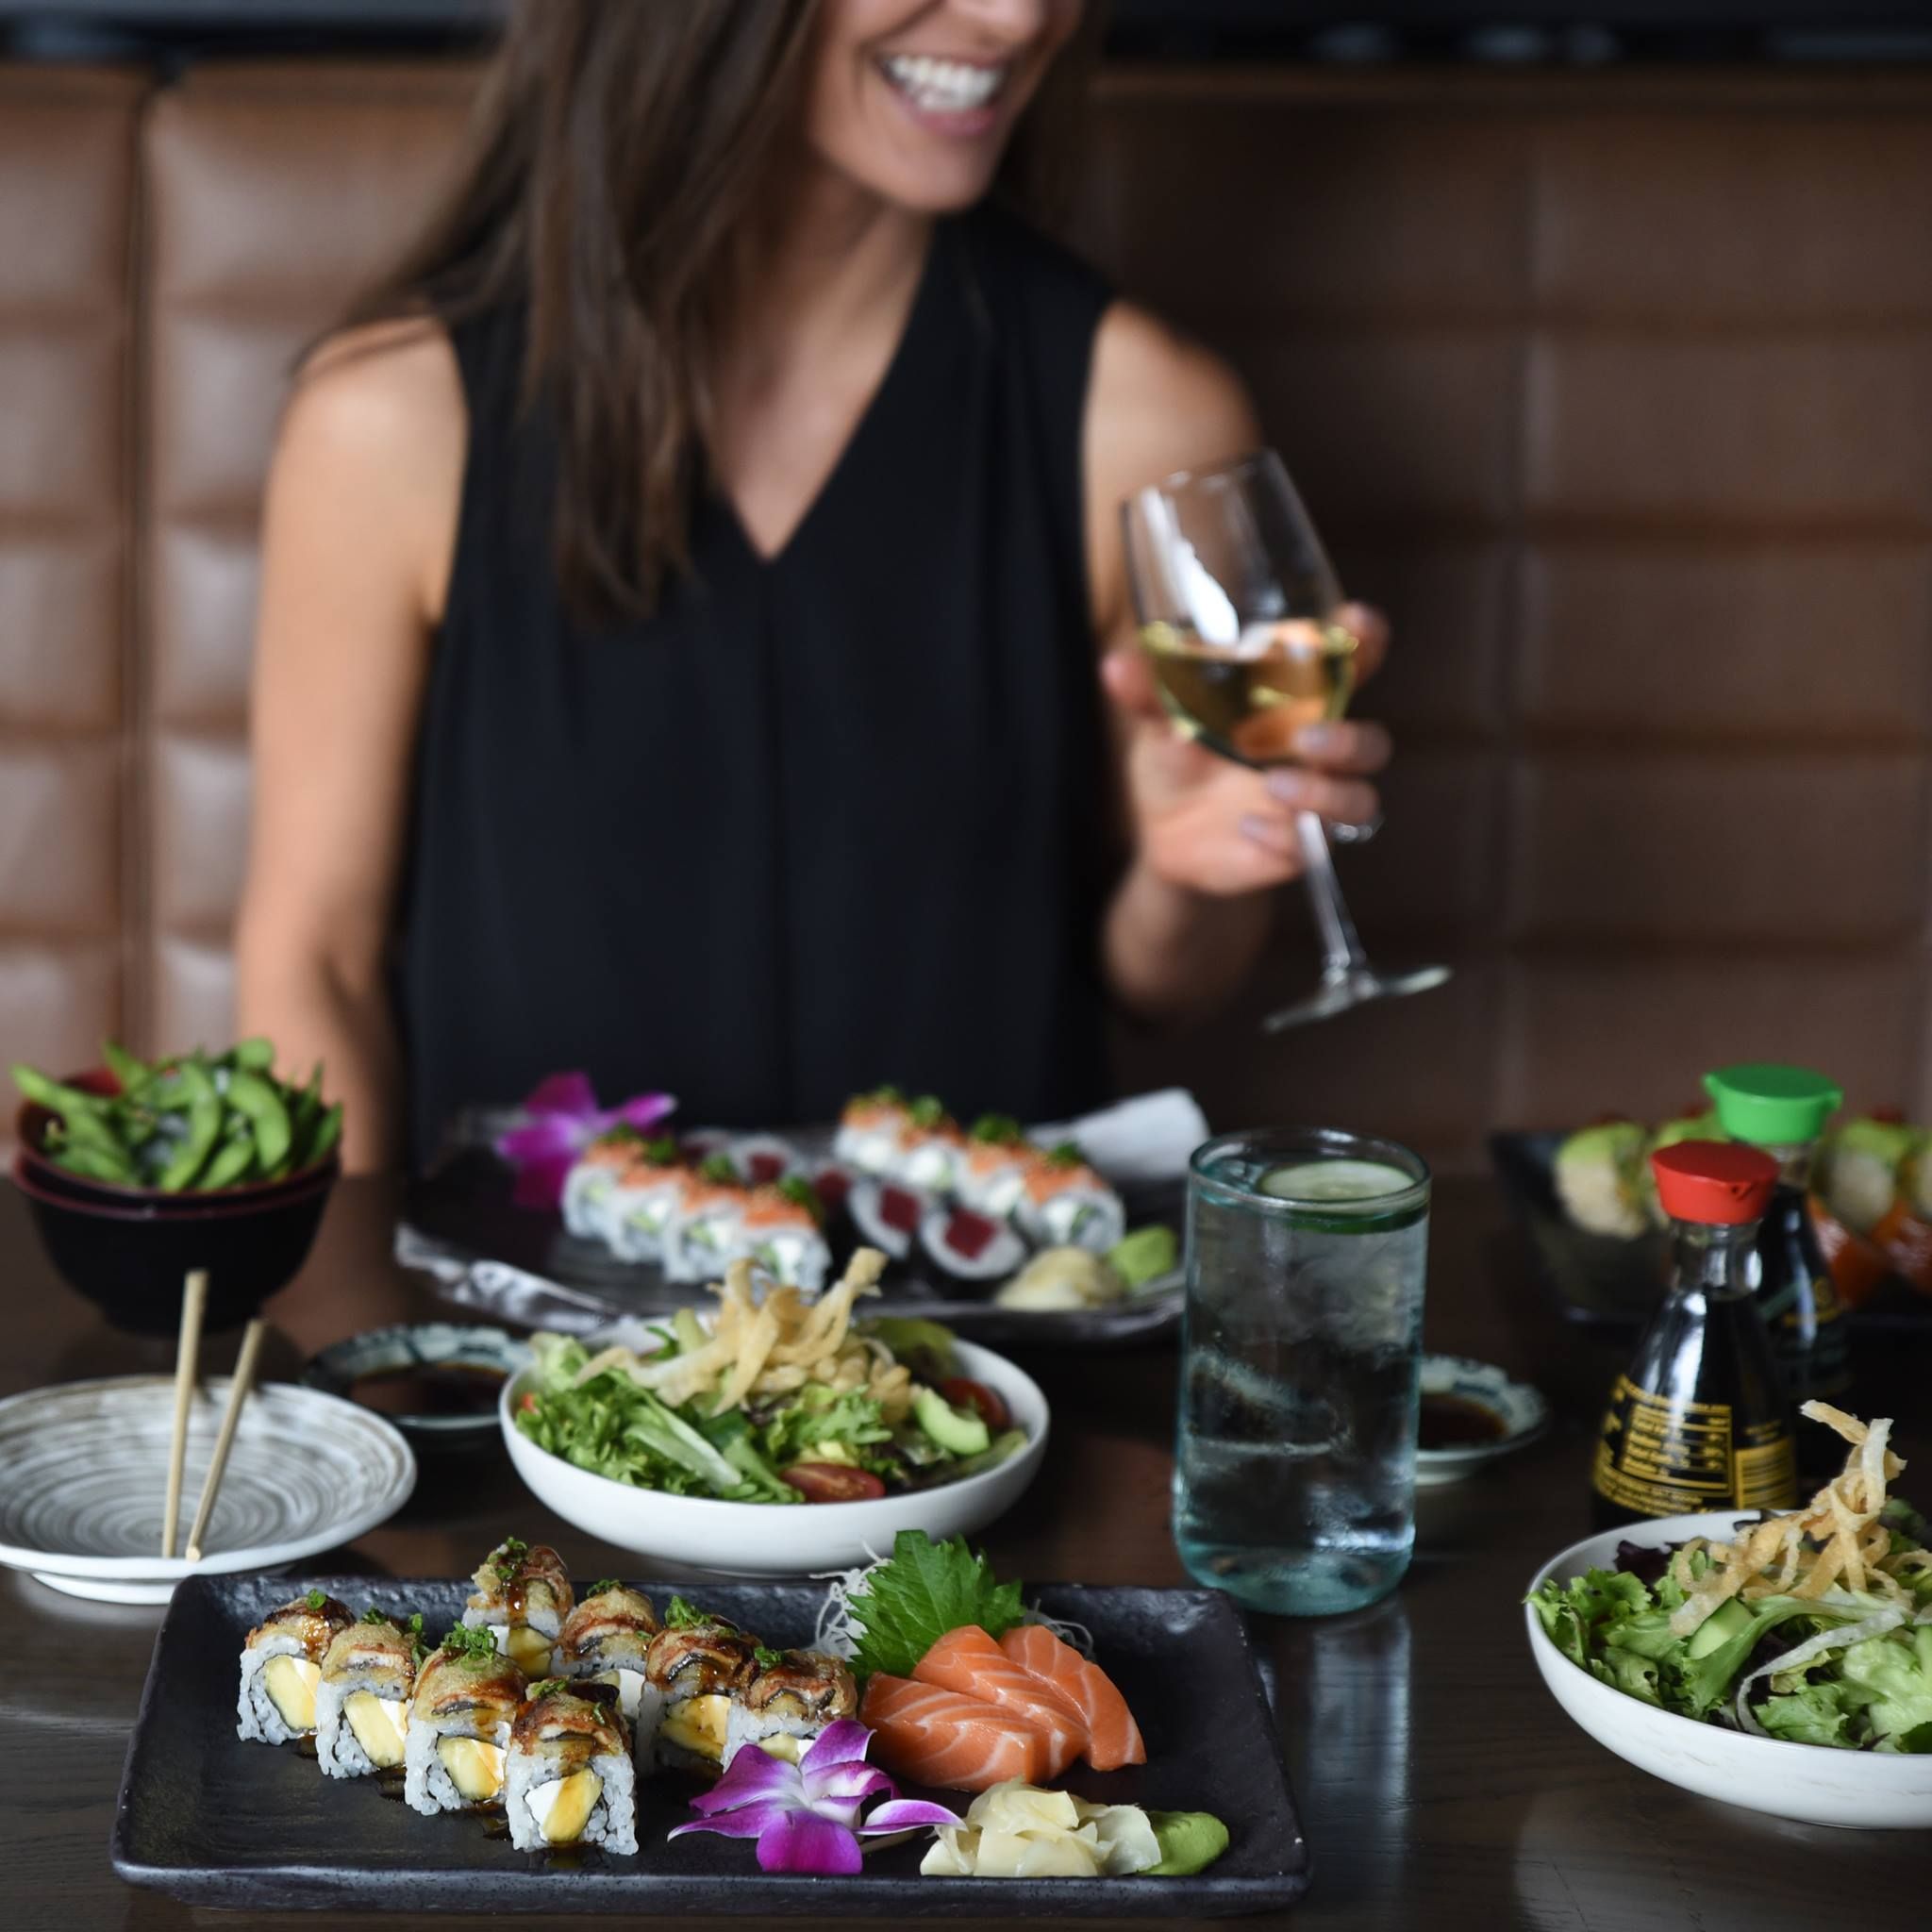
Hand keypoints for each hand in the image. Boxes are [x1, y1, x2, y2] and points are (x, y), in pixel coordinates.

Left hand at [1102, 604, 1392, 897]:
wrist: (1160, 832)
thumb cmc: (1178, 755)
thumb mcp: (1159, 721)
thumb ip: (1150, 692)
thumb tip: (1115, 665)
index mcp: (1295, 703)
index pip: (1349, 666)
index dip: (1364, 642)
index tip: (1357, 622)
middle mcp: (1314, 752)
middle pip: (1371, 743)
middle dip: (1350, 738)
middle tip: (1306, 737)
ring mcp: (1311, 803)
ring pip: (1359, 800)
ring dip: (1326, 793)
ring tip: (1274, 784)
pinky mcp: (1295, 847)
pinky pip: (1315, 848)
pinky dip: (1284, 837)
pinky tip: (1247, 827)